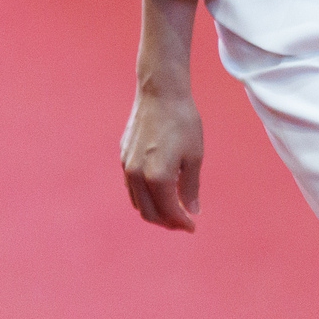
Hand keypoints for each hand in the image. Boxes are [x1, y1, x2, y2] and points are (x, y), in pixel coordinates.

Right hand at [122, 84, 203, 230]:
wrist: (160, 92)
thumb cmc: (182, 121)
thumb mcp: (194, 156)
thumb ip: (190, 187)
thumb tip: (191, 210)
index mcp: (157, 177)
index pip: (168, 212)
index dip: (182, 223)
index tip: (193, 226)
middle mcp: (137, 175)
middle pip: (148, 213)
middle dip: (167, 222)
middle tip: (183, 221)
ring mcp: (127, 165)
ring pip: (137, 201)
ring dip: (154, 210)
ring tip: (171, 208)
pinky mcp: (123, 155)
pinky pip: (131, 185)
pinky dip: (144, 195)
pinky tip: (159, 189)